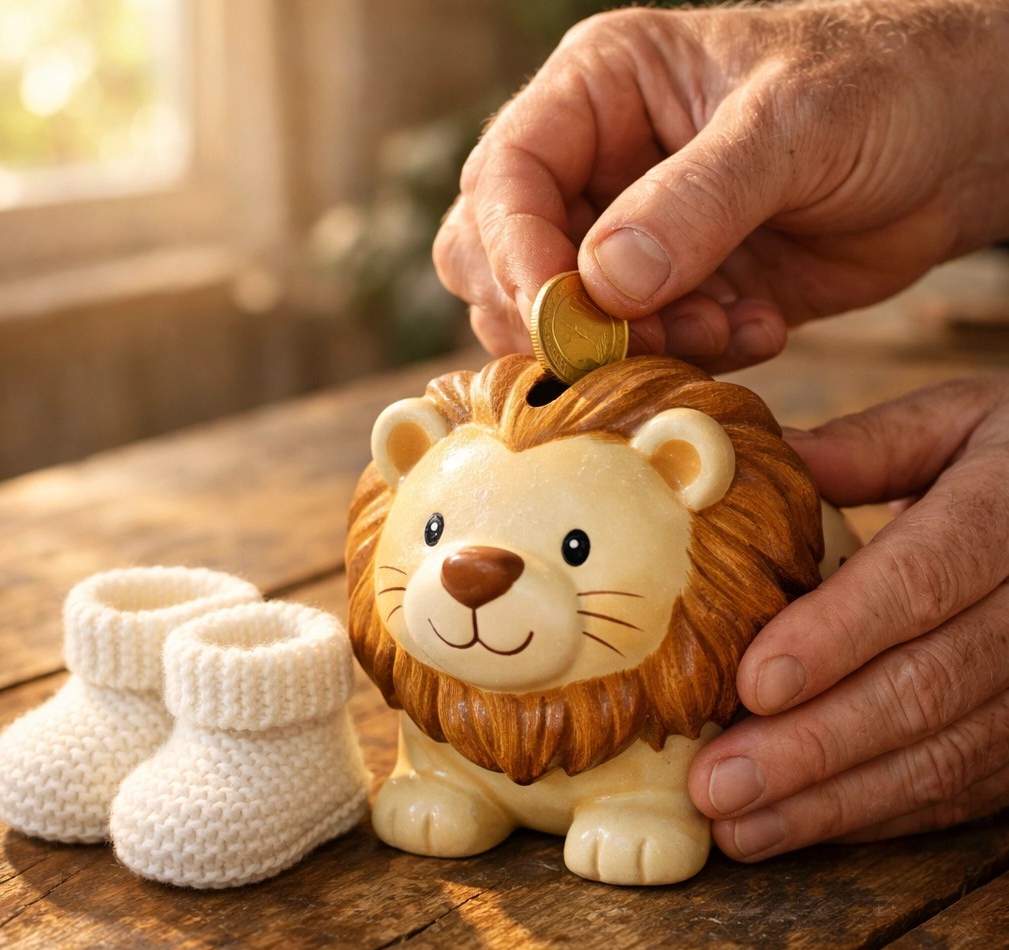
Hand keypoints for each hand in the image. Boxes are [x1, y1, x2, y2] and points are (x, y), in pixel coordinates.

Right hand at [433, 1, 1008, 370]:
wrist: (953, 149)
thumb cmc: (883, 90)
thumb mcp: (795, 124)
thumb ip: (697, 201)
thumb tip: (604, 284)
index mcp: (599, 91)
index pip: (505, 177)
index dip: (516, 253)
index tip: (564, 317)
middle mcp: (593, 166)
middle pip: (494, 259)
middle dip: (556, 316)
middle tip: (635, 337)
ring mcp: (624, 239)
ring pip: (557, 323)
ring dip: (627, 350)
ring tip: (721, 327)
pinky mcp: (666, 298)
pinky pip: (631, 355)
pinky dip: (683, 362)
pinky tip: (755, 328)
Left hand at [688, 376, 1008, 859]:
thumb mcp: (953, 423)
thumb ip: (862, 446)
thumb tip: (746, 468)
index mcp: (1006, 508)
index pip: (922, 578)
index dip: (839, 634)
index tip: (755, 681)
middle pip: (927, 686)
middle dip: (814, 744)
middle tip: (717, 783)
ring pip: (946, 753)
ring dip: (835, 799)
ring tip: (739, 824)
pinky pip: (966, 784)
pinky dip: (880, 811)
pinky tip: (804, 823)